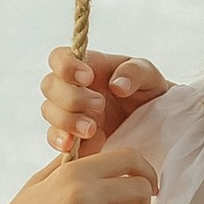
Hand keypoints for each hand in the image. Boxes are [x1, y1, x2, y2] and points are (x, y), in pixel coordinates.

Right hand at [43, 45, 169, 157]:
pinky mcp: (72, 135)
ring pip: (49, 111)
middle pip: (49, 86)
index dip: (65, 66)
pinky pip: (54, 137)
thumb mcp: (148, 74)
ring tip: (92, 129)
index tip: (87, 77)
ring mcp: (69, 111)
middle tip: (99, 104)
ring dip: (67, 120)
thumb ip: (135, 72)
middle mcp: (71, 87)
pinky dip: (60, 140)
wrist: (153, 119)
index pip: (59, 57)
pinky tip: (71, 145)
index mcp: (86, 65)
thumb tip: (117, 86)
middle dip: (71, 97)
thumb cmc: (146, 89)